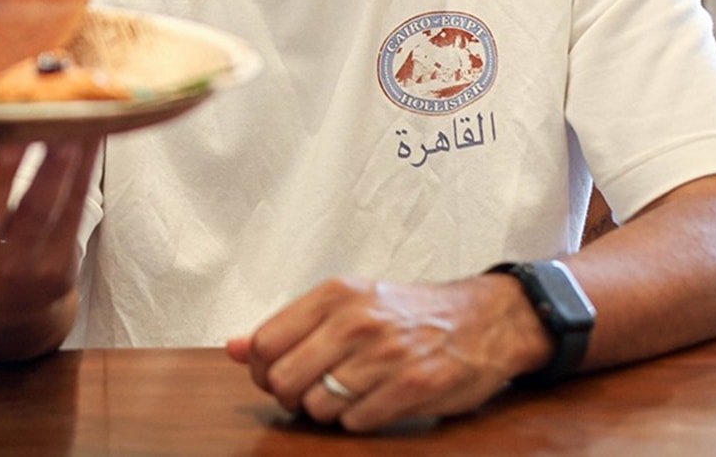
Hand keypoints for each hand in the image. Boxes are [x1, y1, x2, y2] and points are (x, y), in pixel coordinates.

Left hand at [224, 274, 552, 432]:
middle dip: (289, 396)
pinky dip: (357, 420)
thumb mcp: (346, 304)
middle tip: (308, 392)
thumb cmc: (406, 313)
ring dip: (326, 410)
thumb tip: (232, 348)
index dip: (261, 370)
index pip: (265, 343)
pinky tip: (372, 403)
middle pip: (285, 379)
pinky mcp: (414, 385)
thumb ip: (289, 326)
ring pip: (319, 406)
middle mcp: (357, 319)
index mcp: (335, 294)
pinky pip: (357, 421)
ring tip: (347, 395)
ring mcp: (386, 353)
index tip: (276, 375)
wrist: (483, 319)